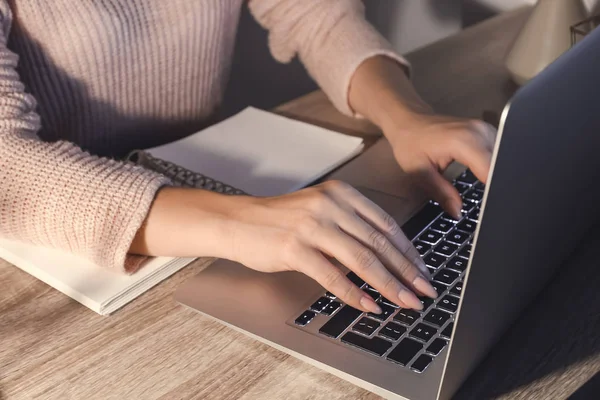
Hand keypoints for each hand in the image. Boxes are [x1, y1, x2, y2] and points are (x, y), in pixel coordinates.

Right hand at [227, 181, 437, 312]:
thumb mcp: (320, 211)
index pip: (386, 225)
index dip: (409, 251)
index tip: (423, 271)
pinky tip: (367, 305)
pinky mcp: (295, 247)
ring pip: (362, 259)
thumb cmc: (279, 220)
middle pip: (379, 243)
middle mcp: (331, 206)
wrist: (238, 221)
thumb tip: (384, 258)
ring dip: (388, 285)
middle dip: (407, 271)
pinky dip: (353, 293)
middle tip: (424, 291)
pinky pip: (332, 275)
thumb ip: (350, 227)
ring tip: (405, 302)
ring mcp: (313, 225)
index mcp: (341, 195)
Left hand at [385, 114, 496, 217]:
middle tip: (489, 202)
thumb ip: (442, 193)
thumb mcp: (421, 173)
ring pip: (503, 157)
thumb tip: (457, 212)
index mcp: (464, 142)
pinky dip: (496, 163)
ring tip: (488, 189)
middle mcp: (479, 131)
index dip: (492, 191)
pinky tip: (487, 175)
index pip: (490, 171)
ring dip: (498, 173)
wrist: (408, 121)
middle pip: (501, 164)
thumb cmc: (410, 145)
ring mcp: (485, 128)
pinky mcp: (486, 129)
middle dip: (498, 184)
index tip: (491, 207)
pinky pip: (499, 149)